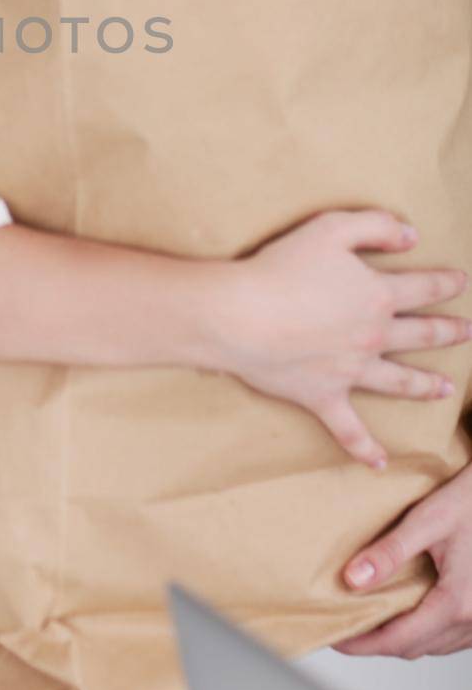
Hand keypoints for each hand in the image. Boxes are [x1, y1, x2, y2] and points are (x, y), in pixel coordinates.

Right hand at [220, 209, 469, 468]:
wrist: (240, 316)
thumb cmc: (281, 268)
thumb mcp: (331, 227)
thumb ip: (375, 226)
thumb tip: (411, 235)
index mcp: (378, 296)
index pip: (424, 288)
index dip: (446, 283)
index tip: (461, 281)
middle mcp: (373, 337)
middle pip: (422, 335)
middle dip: (449, 332)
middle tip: (468, 332)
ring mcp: (351, 372)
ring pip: (400, 383)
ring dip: (427, 385)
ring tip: (447, 389)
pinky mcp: (324, 397)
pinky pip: (350, 431)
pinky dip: (366, 450)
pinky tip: (381, 463)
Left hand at [332, 459, 471, 655]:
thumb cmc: (471, 502)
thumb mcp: (427, 521)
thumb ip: (390, 552)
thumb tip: (352, 579)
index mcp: (457, 603)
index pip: (399, 640)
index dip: (362, 644)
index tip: (336, 637)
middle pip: (414, 648)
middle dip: (376, 641)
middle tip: (344, 625)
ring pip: (432, 645)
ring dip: (400, 637)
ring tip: (368, 617)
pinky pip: (449, 636)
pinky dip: (423, 630)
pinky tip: (404, 611)